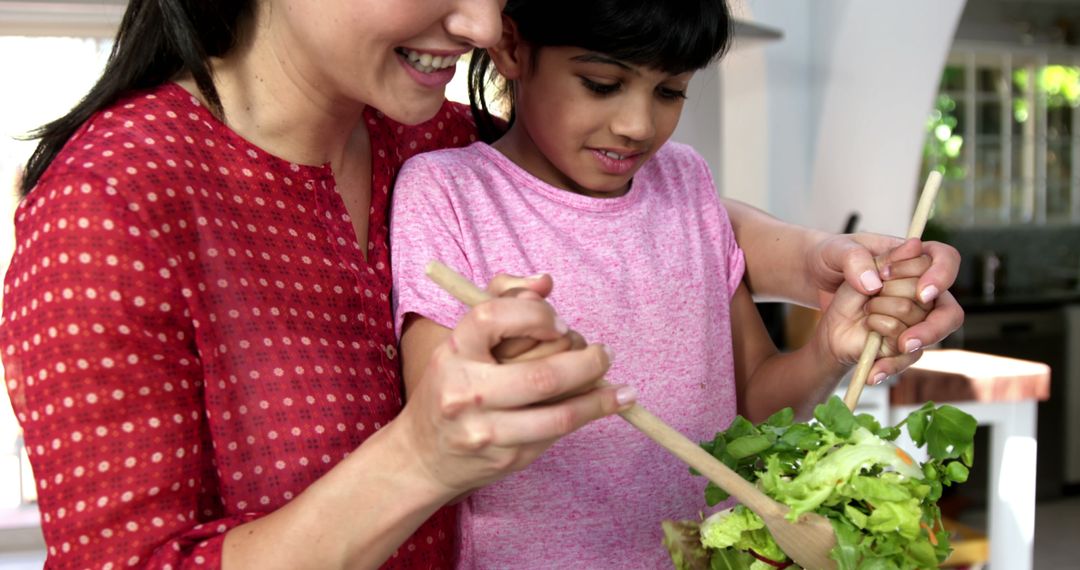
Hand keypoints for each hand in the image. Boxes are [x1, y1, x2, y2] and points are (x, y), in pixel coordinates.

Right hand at [394, 290, 634, 497]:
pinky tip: (607, 404)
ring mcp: (486, 430)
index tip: (559, 323)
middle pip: (542, 375)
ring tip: (620, 387)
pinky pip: (557, 434)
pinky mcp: (506, 458)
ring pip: (559, 413)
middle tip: (603, 353)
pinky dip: (587, 416)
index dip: (536, 314)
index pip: (494, 317)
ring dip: (599, 397)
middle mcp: (466, 392)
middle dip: (586, 361)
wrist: (424, 455)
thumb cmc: (453, 385)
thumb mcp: (464, 341)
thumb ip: (503, 300)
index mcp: (454, 352)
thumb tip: (544, 282)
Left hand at [811, 235, 963, 355]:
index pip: (947, 260)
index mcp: (913, 258)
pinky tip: (874, 372)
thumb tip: (879, 277)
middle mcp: (923, 289)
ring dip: (883, 322)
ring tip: (864, 314)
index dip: (940, 276)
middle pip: (946, 310)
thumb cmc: (834, 263)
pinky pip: (907, 358)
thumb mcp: (837, 253)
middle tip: (872, 304)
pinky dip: (889, 364)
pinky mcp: (903, 343)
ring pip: (922, 331)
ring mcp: (917, 319)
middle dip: (909, 312)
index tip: (921, 292)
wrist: (818, 295)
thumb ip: (855, 258)